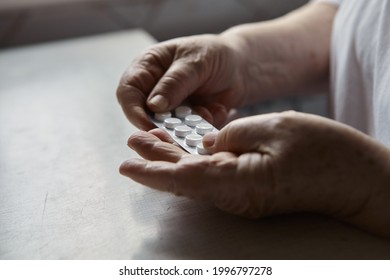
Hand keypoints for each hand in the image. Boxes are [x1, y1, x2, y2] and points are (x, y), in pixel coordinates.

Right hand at [116, 34, 246, 129]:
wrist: (241, 67)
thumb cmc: (214, 54)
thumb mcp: (195, 63)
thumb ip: (174, 83)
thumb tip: (152, 106)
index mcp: (148, 68)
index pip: (128, 92)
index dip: (134, 111)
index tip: (149, 126)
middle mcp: (155, 90)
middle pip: (145, 115)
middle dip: (164, 125)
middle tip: (181, 130)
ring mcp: (171, 108)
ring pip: (168, 128)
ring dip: (188, 126)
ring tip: (208, 111)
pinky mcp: (187, 121)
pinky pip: (189, 133)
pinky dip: (203, 126)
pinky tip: (217, 109)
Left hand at [120, 111, 389, 236]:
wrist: (353, 176)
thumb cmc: (320, 151)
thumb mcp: (272, 128)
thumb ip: (231, 135)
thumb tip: (208, 143)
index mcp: (236, 183)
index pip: (182, 178)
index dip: (152, 171)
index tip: (127, 165)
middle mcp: (234, 196)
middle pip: (184, 179)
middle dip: (157, 161)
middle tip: (134, 142)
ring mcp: (242, 196)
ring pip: (196, 178)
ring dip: (173, 160)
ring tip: (152, 140)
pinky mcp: (249, 190)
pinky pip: (213, 177)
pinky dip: (194, 162)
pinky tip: (186, 149)